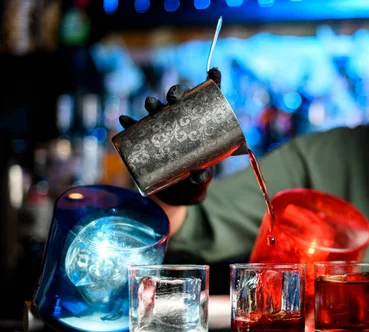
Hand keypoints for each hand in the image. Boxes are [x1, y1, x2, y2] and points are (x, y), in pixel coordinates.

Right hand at [119, 84, 214, 205]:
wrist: (177, 193)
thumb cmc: (195, 180)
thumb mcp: (202, 179)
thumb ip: (202, 177)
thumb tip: (198, 175)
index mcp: (200, 123)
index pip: (207, 99)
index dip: (212, 82)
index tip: (215, 72)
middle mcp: (181, 120)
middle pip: (179, 99)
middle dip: (176, 93)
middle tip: (175, 99)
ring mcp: (163, 128)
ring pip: (158, 110)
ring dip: (153, 104)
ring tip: (152, 105)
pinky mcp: (148, 141)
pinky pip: (137, 129)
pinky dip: (130, 123)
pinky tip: (124, 120)